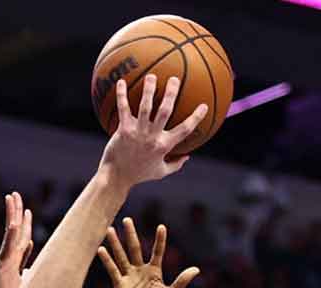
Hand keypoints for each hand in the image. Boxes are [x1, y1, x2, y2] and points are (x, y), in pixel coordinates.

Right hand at [97, 218, 198, 287]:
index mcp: (154, 272)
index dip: (159, 240)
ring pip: (121, 256)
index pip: (157, 252)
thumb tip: (197, 269)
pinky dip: (107, 260)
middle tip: (127, 219)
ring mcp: (128, 277)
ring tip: (109, 229)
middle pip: (134, 249)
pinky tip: (101, 249)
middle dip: (130, 235)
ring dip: (115, 243)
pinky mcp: (119, 285)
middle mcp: (140, 271)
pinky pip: (113, 270)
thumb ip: (182, 280)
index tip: (161, 226)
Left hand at [99, 74, 207, 189]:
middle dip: (171, 93)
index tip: (204, 106)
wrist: (116, 177)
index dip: (195, 118)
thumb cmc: (139, 174)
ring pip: (145, 107)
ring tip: (152, 76)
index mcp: (164, 146)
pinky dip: (121, 94)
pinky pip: (123, 108)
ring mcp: (137, 132)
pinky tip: (121, 82)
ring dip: (149, 90)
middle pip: (165, 111)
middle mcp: (152, 137)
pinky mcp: (123, 129)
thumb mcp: (160, 172)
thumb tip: (187, 157)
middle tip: (174, 79)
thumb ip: (175, 164)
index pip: (184, 130)